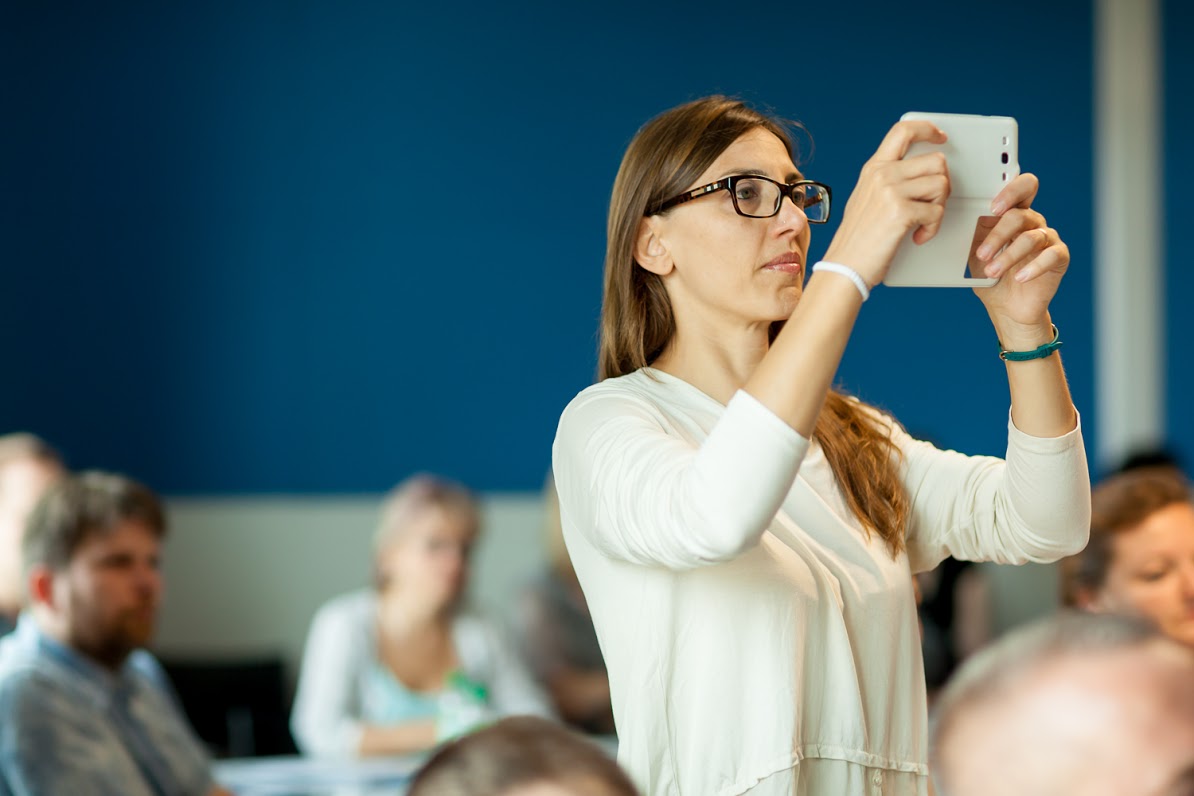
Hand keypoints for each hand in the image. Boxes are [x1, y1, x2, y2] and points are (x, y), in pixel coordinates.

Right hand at [822, 120, 950, 286]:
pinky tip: (917, 236)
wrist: (845, 267)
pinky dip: (932, 228)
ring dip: (939, 207)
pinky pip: (937, 212)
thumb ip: (888, 180)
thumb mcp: (866, 198)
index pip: (903, 131)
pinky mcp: (900, 212)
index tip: (941, 137)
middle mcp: (881, 174)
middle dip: (942, 184)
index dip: (928, 129)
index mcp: (874, 168)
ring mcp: (890, 191)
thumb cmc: (858, 239)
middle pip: (936, 160)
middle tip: (931, 203)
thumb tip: (921, 174)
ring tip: (922, 223)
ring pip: (941, 184)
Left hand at [968, 173, 1069, 339]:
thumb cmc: (990, 274)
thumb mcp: (974, 252)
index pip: (1023, 187)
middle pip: (1021, 215)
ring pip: (1031, 238)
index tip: (992, 207)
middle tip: (983, 253)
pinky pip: (1051, 256)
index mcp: (1014, 213)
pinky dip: (1033, 267)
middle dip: (998, 234)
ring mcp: (1048, 239)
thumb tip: (964, 217)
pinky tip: (1019, 277)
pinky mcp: (1059, 258)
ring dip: (1008, 256)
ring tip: (991, 272)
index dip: (1011, 192)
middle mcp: (1033, 222)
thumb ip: (974, 233)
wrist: (1005, 305)